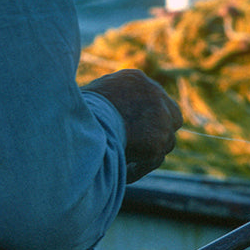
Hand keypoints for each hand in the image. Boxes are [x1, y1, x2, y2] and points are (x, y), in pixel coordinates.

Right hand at [82, 68, 181, 183]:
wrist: (79, 124)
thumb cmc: (77, 112)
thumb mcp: (95, 96)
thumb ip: (112, 101)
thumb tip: (115, 115)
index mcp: (136, 79)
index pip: (155, 97)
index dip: (147, 116)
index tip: (136, 129)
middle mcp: (153, 94)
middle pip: (172, 116)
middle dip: (159, 132)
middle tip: (140, 146)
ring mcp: (159, 118)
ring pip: (166, 141)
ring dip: (149, 152)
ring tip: (124, 159)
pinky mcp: (157, 142)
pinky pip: (154, 159)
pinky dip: (140, 167)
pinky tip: (123, 170)